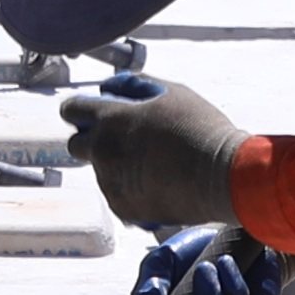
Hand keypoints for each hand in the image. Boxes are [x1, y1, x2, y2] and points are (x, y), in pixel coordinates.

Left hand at [77, 80, 246, 233]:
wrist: (223, 178)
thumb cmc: (201, 130)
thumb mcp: (172, 93)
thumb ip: (135, 86)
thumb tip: (112, 87)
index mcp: (111, 120)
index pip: (72, 110)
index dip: (81, 110)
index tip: (93, 113)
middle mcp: (103, 152)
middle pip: (76, 145)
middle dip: (92, 140)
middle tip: (123, 138)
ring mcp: (111, 183)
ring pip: (100, 171)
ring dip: (116, 164)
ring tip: (154, 162)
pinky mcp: (124, 208)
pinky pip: (116, 194)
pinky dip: (129, 188)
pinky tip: (157, 181)